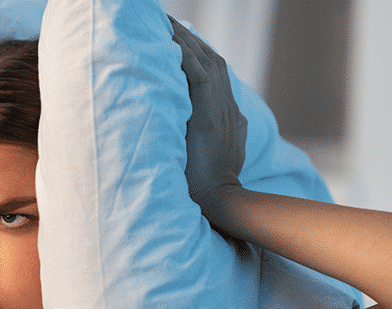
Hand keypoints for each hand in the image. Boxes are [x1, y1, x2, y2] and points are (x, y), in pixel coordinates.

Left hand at [171, 18, 247, 227]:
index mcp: (227, 113)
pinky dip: (187, 58)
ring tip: (164, 24)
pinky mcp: (210, 116)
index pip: (213, 72)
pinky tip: (172, 44)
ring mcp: (221, 109)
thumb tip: (199, 128)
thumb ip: (209, 136)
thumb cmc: (207, 186)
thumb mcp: (212, 154)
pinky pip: (200, 77)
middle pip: (210, 60)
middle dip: (188, 40)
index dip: (196, 53)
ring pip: (206, 62)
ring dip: (185, 41)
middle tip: (166, 23)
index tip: (176, 39)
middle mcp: (227, 106)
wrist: (219, 201)